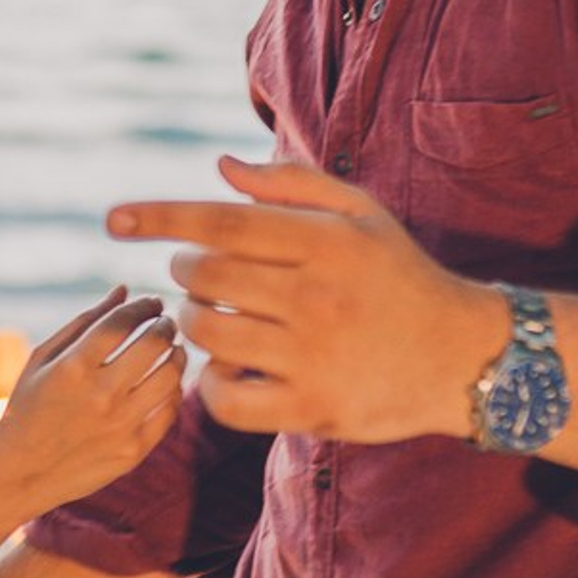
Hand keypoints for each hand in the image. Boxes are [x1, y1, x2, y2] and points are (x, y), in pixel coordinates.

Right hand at [0, 286, 186, 508]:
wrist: (20, 474)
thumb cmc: (27, 408)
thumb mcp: (42, 360)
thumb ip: (83, 322)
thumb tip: (123, 290)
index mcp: (72, 367)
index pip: (123, 321)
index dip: (143, 306)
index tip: (151, 303)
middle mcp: (100, 395)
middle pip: (154, 343)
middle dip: (165, 325)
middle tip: (165, 323)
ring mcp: (120, 425)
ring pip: (170, 376)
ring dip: (176, 355)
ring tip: (171, 350)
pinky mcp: (133, 451)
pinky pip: (169, 411)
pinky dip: (173, 391)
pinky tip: (165, 383)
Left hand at [108, 156, 506, 440]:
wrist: (464, 357)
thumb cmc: (400, 276)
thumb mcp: (362, 215)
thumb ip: (291, 186)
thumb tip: (219, 168)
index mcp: (326, 242)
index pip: (221, 223)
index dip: (160, 217)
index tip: (113, 218)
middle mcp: (317, 297)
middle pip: (205, 278)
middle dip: (185, 272)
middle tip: (200, 276)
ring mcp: (313, 358)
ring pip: (208, 335)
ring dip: (195, 322)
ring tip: (217, 316)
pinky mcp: (311, 410)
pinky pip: (224, 399)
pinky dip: (211, 383)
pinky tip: (231, 367)